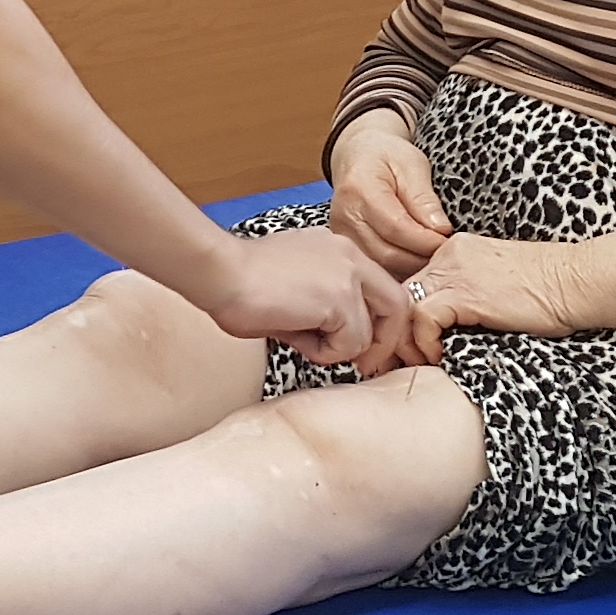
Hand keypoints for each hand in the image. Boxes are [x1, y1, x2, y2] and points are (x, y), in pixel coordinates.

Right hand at [194, 225, 416, 371]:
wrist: (220, 273)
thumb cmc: (240, 282)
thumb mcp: (294, 288)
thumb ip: (322, 308)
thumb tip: (335, 340)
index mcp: (338, 250)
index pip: (379, 288)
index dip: (376, 323)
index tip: (360, 347)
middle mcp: (349, 256)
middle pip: (395, 304)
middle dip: (383, 342)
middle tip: (363, 364)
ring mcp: (347, 275)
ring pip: (369, 332)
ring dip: (339, 350)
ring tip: (304, 343)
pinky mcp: (339, 298)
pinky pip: (350, 343)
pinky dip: (325, 353)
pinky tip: (297, 340)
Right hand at [323, 109, 451, 271]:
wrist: (358, 156)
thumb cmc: (386, 156)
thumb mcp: (412, 165)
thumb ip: (424, 199)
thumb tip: (440, 230)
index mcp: (359, 190)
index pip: (396, 227)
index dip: (425, 240)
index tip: (447, 241)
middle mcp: (344, 217)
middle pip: (387, 253)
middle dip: (420, 259)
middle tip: (444, 255)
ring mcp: (341, 235)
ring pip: (381, 266)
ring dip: (410, 268)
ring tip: (431, 259)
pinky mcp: (347, 247)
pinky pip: (375, 267)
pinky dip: (398, 269)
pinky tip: (414, 262)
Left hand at [406, 232, 615, 341]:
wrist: (579, 282)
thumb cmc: (549, 292)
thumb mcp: (496, 287)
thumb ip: (466, 298)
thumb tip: (442, 331)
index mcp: (456, 251)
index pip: (412, 283)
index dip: (407, 317)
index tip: (415, 345)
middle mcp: (449, 255)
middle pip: (401, 292)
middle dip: (400, 329)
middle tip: (410, 358)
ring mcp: (455, 271)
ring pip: (405, 305)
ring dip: (410, 340)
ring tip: (426, 360)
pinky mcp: (464, 292)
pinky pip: (423, 318)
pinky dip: (426, 342)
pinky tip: (443, 356)